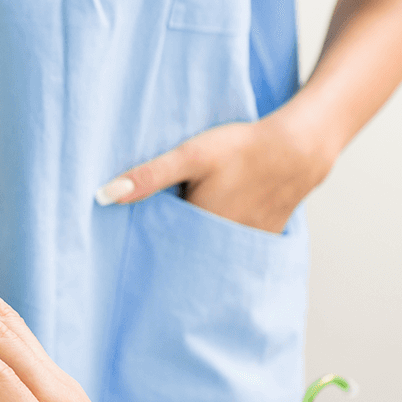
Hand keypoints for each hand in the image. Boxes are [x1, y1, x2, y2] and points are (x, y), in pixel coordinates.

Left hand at [94, 116, 333, 233]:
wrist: (299, 148)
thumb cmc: (241, 149)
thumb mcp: (190, 156)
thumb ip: (149, 177)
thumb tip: (102, 196)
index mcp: (200, 228)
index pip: (162, 247)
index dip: (147, 246)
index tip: (129, 251)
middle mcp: (223, 244)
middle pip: (187, 252)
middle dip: (170, 250)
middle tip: (150, 248)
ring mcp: (246, 243)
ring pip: (212, 250)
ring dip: (197, 246)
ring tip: (183, 236)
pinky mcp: (263, 236)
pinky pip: (234, 246)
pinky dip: (223, 241)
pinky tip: (218, 224)